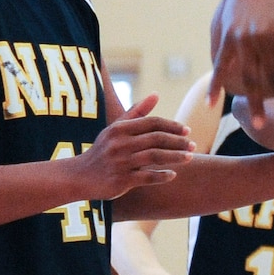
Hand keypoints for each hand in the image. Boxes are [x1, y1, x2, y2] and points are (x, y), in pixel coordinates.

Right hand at [77, 94, 193, 198]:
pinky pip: (147, 177)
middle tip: (193, 145)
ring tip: (190, 158)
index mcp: (120, 128)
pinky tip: (173, 175)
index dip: (172, 126)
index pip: (152, 122)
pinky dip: (162, 175)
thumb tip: (156, 94)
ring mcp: (120, 162)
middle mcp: (120, 144)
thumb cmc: (103, 150)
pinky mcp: (121, 180)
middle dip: (178, 142)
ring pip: (155, 157)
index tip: (187, 130)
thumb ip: (137, 112)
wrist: (79, 176)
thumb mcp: (116, 129)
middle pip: (156, 139)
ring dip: (175, 157)